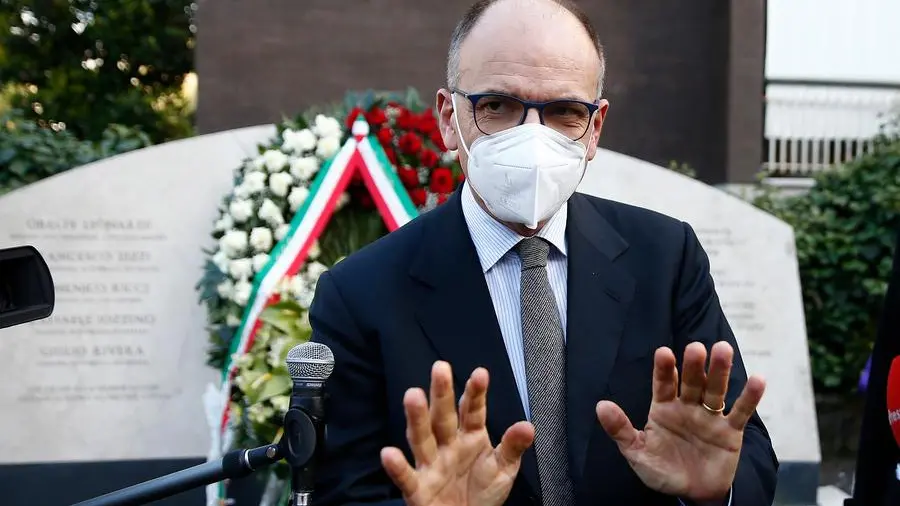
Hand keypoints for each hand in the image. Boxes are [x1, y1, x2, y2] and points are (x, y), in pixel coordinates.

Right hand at [380, 361, 534, 505]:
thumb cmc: (483, 493)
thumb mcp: (504, 469)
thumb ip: (512, 447)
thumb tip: (528, 426)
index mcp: (470, 436)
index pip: (472, 411)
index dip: (475, 393)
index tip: (480, 374)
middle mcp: (447, 445)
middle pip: (443, 417)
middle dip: (441, 393)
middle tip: (440, 368)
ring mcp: (431, 464)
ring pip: (422, 438)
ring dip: (416, 418)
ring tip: (412, 396)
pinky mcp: (418, 489)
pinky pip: (406, 477)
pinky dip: (397, 467)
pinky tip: (389, 453)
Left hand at [596, 341, 765, 502]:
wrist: (692, 494)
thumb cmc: (662, 470)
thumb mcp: (637, 452)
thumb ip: (621, 430)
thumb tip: (600, 406)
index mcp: (663, 407)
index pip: (663, 383)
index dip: (663, 369)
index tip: (663, 353)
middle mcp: (687, 406)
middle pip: (691, 381)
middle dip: (693, 365)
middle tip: (696, 348)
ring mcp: (709, 416)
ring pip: (715, 390)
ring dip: (720, 371)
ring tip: (723, 349)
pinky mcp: (730, 431)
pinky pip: (740, 412)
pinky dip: (750, 397)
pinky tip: (759, 379)